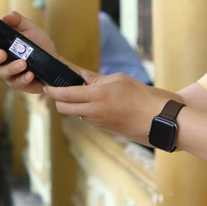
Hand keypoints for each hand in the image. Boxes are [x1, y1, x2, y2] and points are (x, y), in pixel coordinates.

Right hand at [0, 11, 57, 94]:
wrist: (55, 62)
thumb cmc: (40, 45)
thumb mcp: (30, 28)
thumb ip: (17, 20)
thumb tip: (6, 16)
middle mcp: (0, 60)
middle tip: (2, 53)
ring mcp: (8, 73)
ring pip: (2, 73)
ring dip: (11, 67)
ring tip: (23, 63)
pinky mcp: (18, 83)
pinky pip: (17, 82)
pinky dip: (23, 78)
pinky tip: (30, 73)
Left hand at [45, 71, 172, 141]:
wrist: (159, 119)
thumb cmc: (143, 95)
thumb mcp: (119, 79)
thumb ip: (96, 79)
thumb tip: (80, 76)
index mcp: (96, 97)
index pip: (65, 95)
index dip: (52, 91)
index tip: (46, 86)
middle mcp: (94, 112)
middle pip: (64, 109)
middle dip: (59, 100)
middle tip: (62, 89)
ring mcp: (99, 123)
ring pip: (76, 114)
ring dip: (75, 105)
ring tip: (85, 93)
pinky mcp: (105, 129)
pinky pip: (89, 118)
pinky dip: (87, 110)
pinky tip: (98, 102)